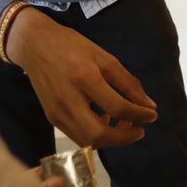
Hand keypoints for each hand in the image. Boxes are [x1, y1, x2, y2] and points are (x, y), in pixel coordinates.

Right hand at [6, 9, 158, 148]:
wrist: (34, 45)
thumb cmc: (72, 46)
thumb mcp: (104, 57)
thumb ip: (128, 82)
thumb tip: (149, 105)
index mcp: (85, 78)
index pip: (117, 107)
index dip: (139, 115)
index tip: (151, 115)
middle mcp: (68, 98)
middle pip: (99, 134)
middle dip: (124, 138)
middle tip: (139, 130)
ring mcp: (57, 111)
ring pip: (87, 141)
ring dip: (110, 139)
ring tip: (123, 125)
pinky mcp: (51, 117)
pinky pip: (77, 136)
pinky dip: (94, 136)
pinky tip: (103, 120)